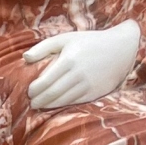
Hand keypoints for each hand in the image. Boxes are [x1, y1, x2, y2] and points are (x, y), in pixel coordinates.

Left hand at [24, 23, 140, 110]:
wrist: (120, 49)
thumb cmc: (90, 42)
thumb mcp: (66, 38)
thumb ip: (44, 47)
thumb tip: (25, 57)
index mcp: (69, 60)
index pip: (46, 81)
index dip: (35, 89)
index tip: (29, 92)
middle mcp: (78, 75)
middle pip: (53, 93)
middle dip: (40, 100)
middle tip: (31, 103)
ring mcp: (88, 86)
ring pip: (64, 100)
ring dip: (49, 105)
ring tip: (40, 106)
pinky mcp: (95, 93)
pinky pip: (75, 103)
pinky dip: (64, 105)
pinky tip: (56, 105)